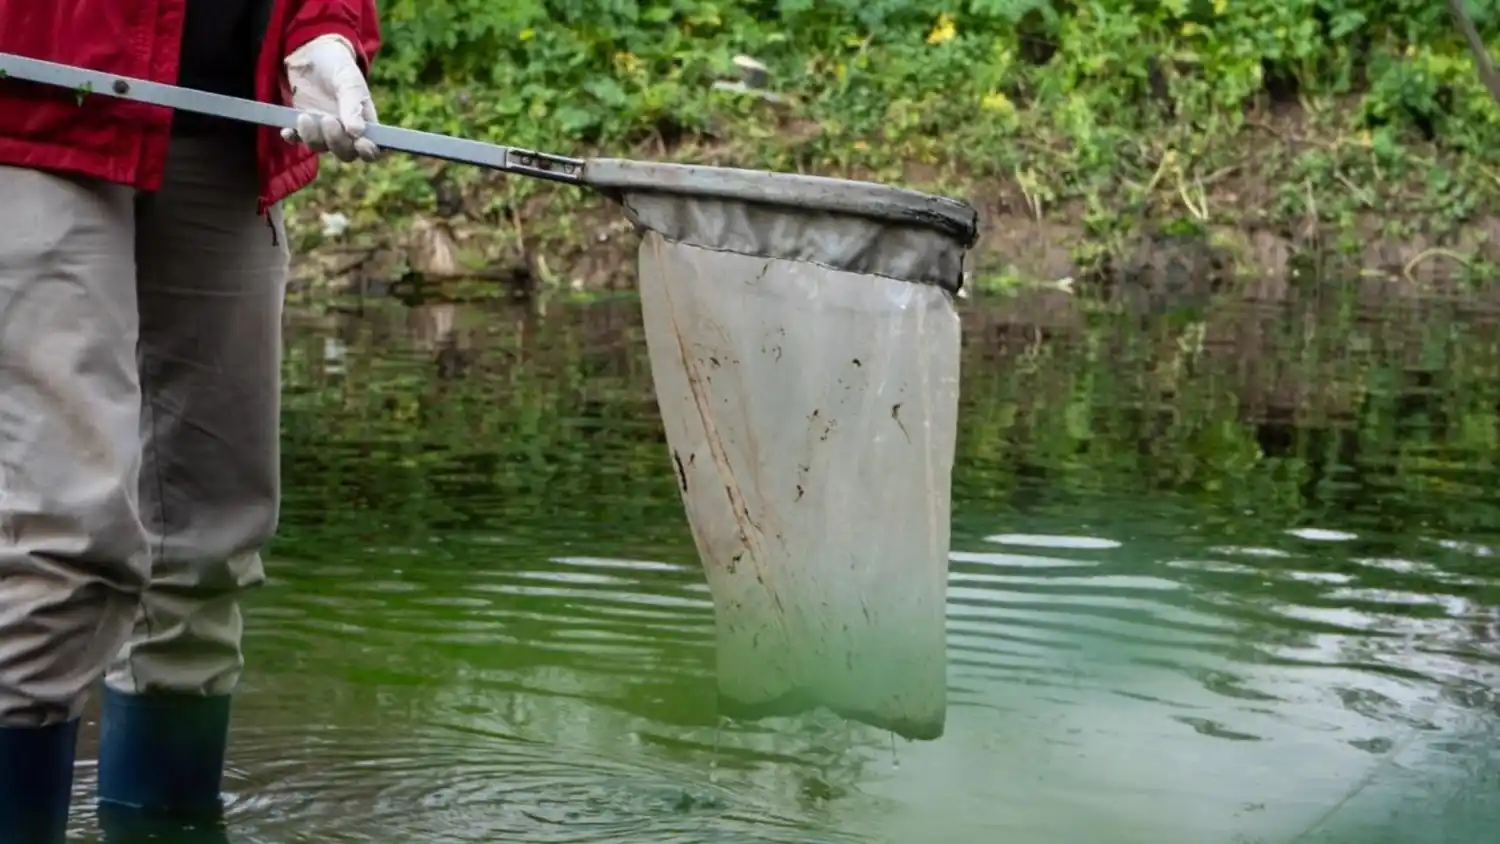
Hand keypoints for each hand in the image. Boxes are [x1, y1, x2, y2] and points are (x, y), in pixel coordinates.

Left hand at [281, 34, 379, 162]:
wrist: (312, 53)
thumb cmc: (338, 66)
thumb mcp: (348, 80)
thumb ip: (352, 104)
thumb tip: (357, 133)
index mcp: (365, 122)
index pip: (372, 148)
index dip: (369, 152)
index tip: (361, 143)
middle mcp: (346, 131)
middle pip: (346, 153)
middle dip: (336, 142)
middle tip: (327, 119)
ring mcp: (324, 130)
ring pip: (320, 148)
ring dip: (312, 137)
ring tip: (305, 116)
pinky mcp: (304, 125)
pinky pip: (298, 139)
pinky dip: (293, 137)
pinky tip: (288, 131)